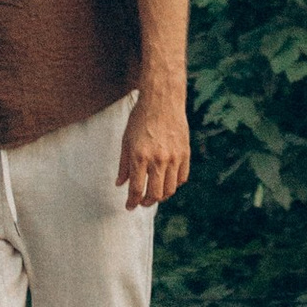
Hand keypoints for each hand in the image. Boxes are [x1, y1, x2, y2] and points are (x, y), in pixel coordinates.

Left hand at [117, 82, 189, 207]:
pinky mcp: (185, 153)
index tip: (129, 206)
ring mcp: (174, 157)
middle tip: (142, 202)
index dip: (132, 202)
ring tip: (155, 194)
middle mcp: (158, 159)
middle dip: (146, 202)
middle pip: (155, 194)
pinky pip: (182, 177)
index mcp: (140, 157)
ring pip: (170, 189)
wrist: (162, 100)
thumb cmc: (140, 119)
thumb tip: (120, 184)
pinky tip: (167, 181)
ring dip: (161, 196)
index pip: (136, 189)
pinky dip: (174, 184)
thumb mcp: (126, 140)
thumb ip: (123, 165)